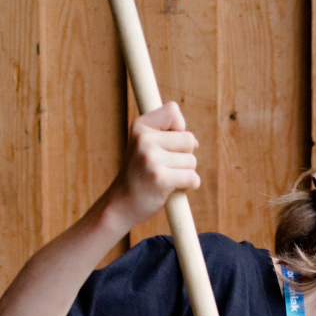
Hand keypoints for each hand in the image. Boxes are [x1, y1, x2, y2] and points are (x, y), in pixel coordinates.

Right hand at [108, 103, 199, 226]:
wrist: (121, 205)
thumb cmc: (139, 176)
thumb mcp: (145, 146)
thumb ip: (168, 136)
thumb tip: (194, 142)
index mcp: (140, 126)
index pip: (173, 111)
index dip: (178, 128)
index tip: (166, 144)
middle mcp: (144, 139)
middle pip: (188, 139)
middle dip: (184, 155)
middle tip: (166, 167)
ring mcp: (151, 159)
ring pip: (192, 160)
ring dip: (185, 172)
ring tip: (166, 178)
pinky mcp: (160, 178)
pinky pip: (192, 178)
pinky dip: (190, 185)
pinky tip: (174, 189)